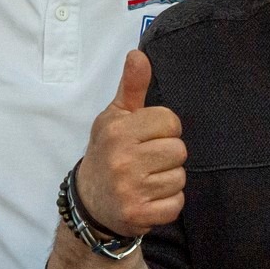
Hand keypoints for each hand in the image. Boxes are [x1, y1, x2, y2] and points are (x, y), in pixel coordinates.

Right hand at [75, 50, 185, 237]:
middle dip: (167, 155)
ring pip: (180, 177)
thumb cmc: (108, 152)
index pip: (170, 121)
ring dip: (168, 180)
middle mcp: (123, 159)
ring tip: (147, 179)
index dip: (164, 129)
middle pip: (179, 150)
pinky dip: (167, 203)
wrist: (90, 202)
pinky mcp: (139, 214)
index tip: (148, 137)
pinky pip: (176, 203)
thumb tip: (138, 54)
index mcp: (118, 130)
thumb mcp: (114, 117)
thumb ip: (130, 87)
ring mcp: (131, 189)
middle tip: (147, 160)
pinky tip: (149, 197)